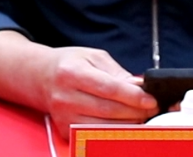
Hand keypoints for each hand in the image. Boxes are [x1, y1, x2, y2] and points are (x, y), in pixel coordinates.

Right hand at [37, 47, 154, 138]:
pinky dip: (114, 131)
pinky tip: (124, 123)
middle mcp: (65, 96)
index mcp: (72, 73)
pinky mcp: (65, 130)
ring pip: (103, 127)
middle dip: (136, 111)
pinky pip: (95, 134)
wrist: (41, 77)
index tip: (151, 100)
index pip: (108, 88)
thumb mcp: (93, 57)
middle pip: (108, 110)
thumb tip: (139, 87)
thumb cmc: (69, 64)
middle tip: (151, 109)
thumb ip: (117, 73)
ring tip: (141, 116)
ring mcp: (64, 116)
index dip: (133, 96)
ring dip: (128, 124)